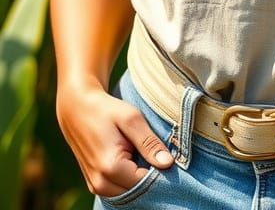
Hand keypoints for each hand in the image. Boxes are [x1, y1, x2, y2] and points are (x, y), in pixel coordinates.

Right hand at [57, 81, 173, 197]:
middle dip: (151, 178)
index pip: (147, 183)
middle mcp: (100, 183)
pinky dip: (129, 181)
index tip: (167, 158)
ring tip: (143, 156)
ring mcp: (96, 187)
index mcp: (111, 167)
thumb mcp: (131, 119)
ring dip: (139, 180)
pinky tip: (133, 161)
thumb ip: (149, 143)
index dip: (160, 172)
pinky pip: (119, 191)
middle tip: (156, 156)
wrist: (77, 109)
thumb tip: (168, 163)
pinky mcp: (95, 186)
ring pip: (129, 194)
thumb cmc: (106, 110)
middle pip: (138, 193)